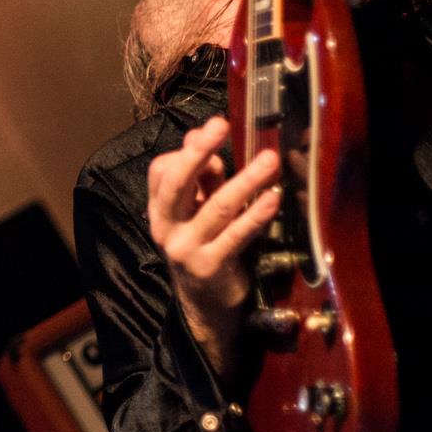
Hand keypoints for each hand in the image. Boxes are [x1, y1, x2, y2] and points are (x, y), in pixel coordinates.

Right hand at [146, 116, 283, 381]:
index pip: (161, 171)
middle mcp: (166, 228)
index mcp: (158, 211)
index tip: (215, 136)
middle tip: (221, 125)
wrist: (204, 306)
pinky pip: (237, 235)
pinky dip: (256, 215)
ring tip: (270, 161)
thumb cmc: (204, 248)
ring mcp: (186, 249)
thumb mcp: (197, 212)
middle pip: (177, 182)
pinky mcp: (211, 267)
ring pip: (216, 206)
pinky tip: (273, 199)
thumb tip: (203, 136)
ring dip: (245, 180)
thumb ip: (201, 177)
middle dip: (198, 151)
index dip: (187, 151)